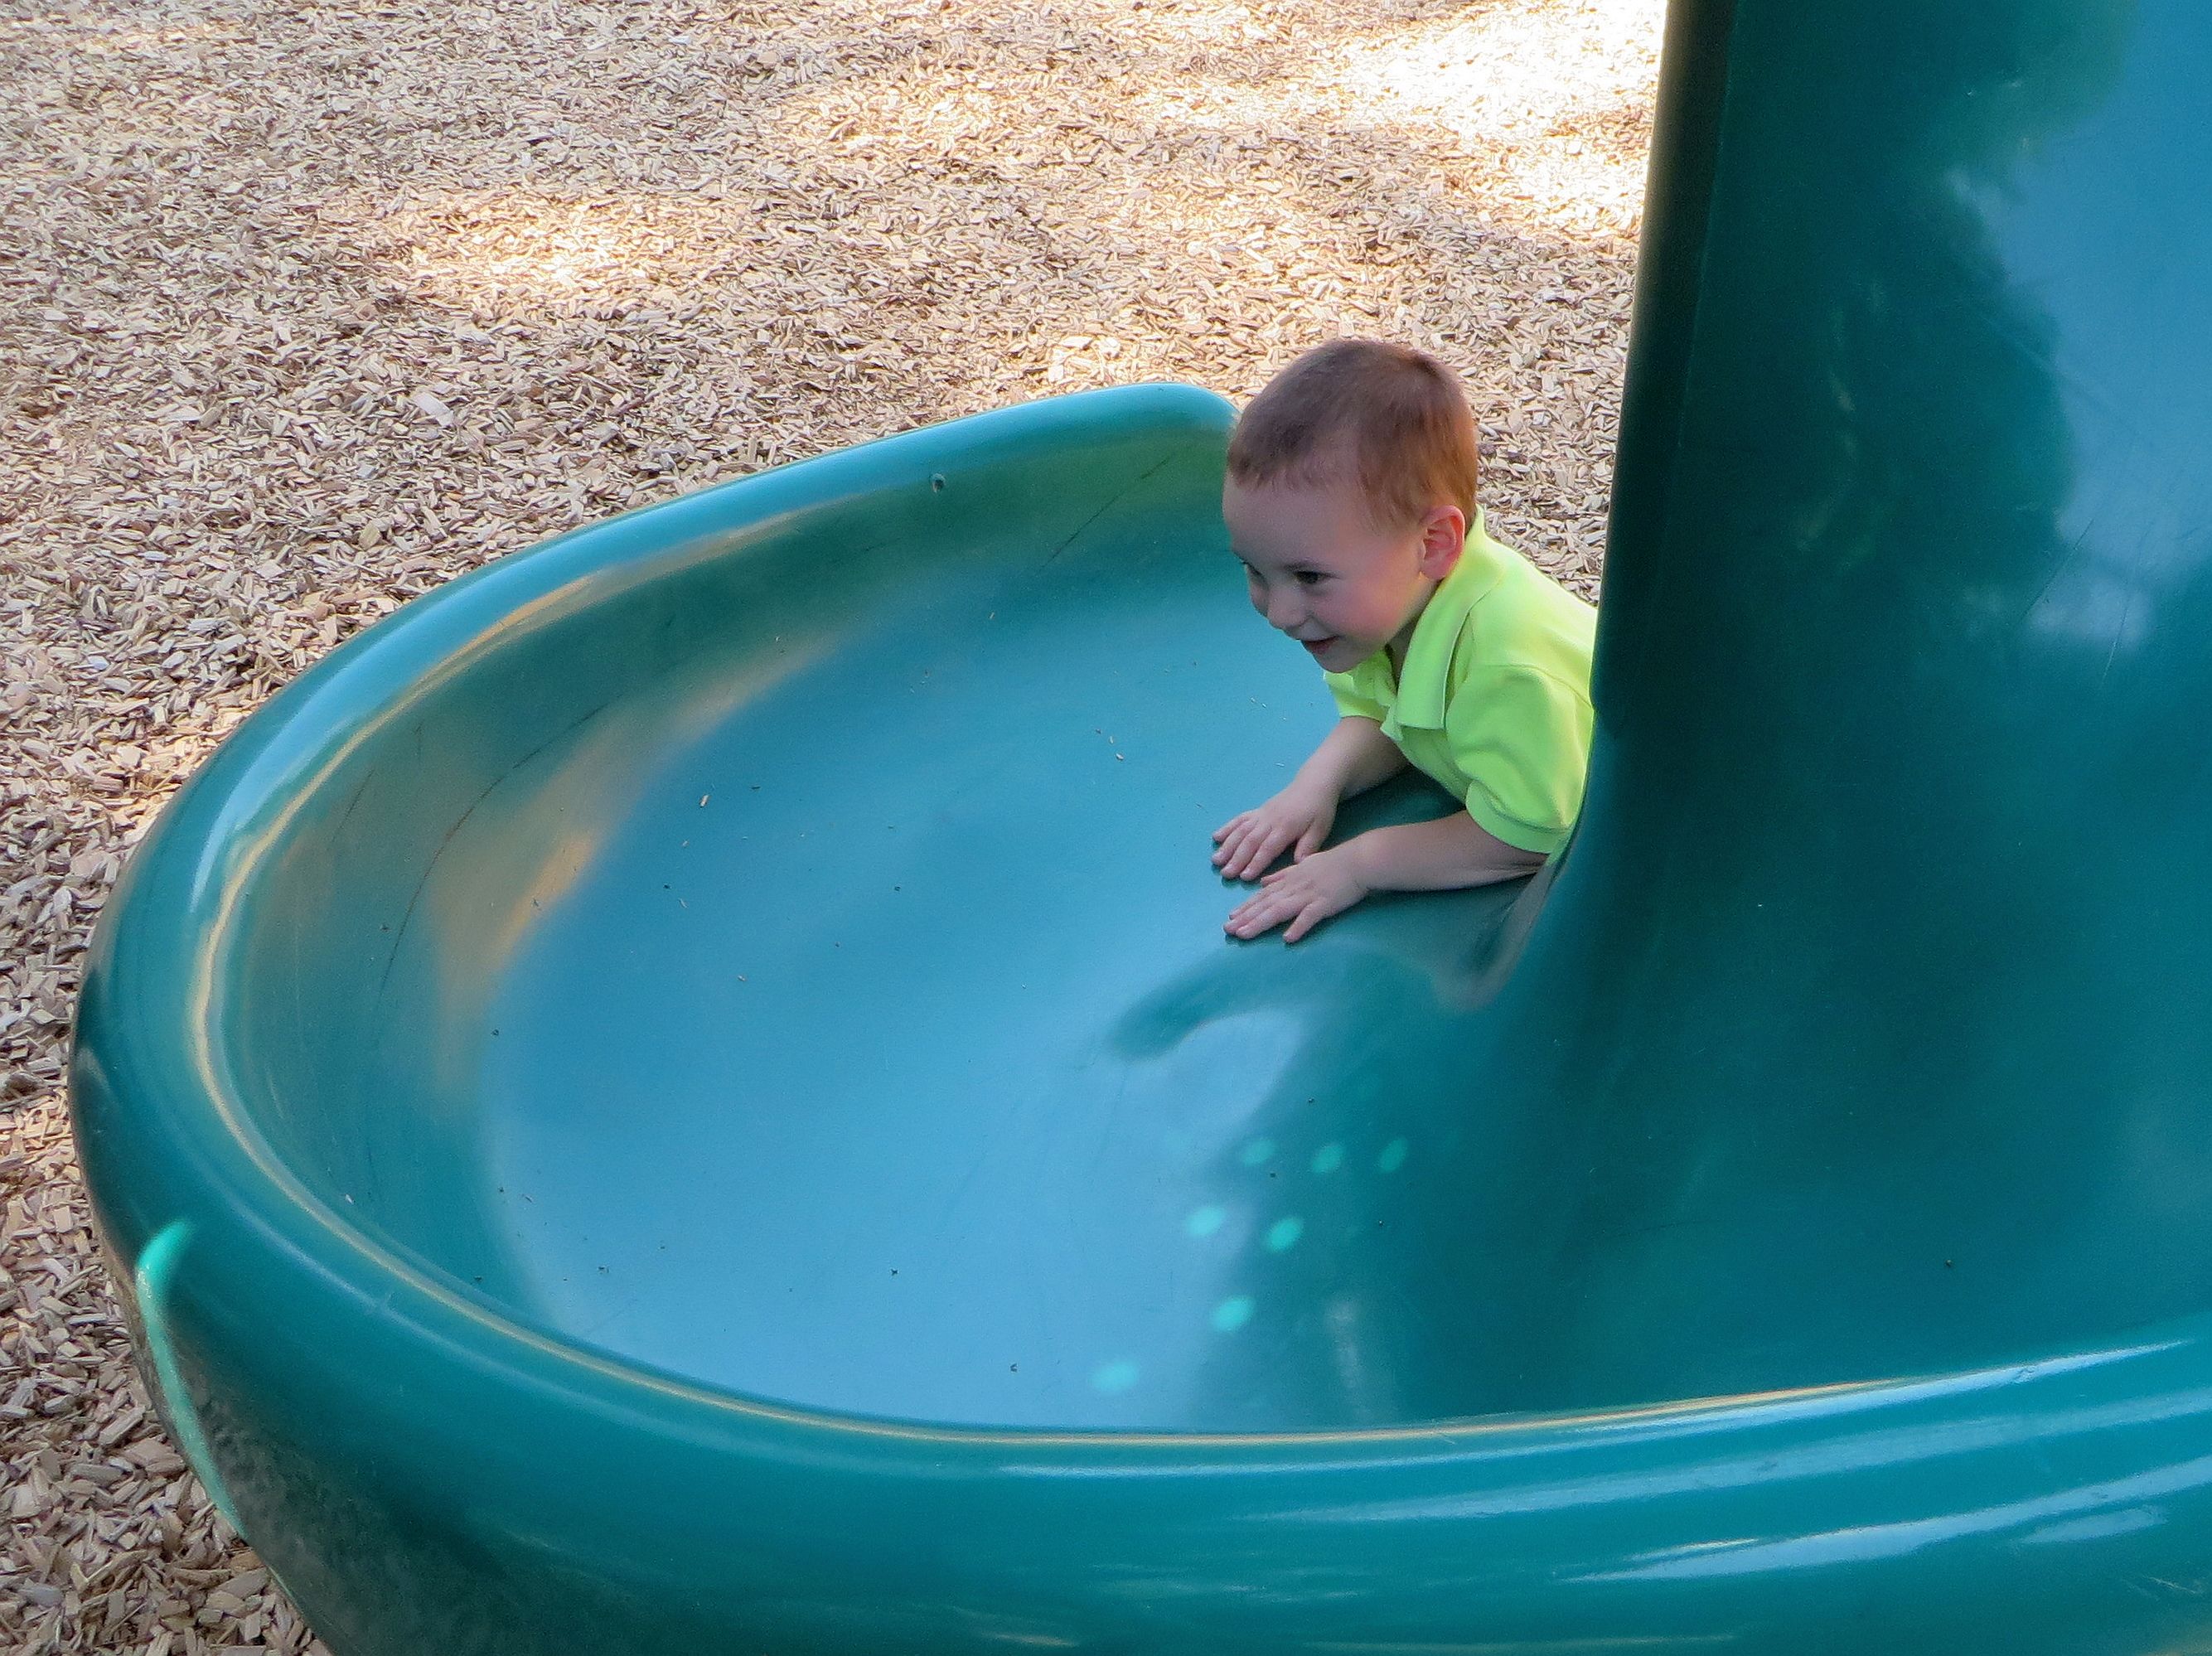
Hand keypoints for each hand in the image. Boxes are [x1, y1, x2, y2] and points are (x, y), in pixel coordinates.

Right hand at [1212, 782, 1335, 880]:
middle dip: (1236, 858)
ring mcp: (1261, 814)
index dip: (1256, 862)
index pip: (1268, 848)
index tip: (1245, 877)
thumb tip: (1298, 865)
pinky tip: (1215, 837)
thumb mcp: (1319, 830)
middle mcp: (1269, 821)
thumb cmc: (1319, 810)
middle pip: (1250, 841)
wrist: (1314, 784)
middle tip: (1225, 873)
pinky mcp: (1258, 810)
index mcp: (1286, 827)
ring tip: (1215, 860)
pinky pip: (1240, 819)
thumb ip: (1308, 847)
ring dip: (1227, 846)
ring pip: (1241, 831)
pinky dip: (1227, 828)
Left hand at [1224, 844, 1369, 942]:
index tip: (1231, 917)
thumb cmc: (1334, 863)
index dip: (1246, 907)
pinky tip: (1288, 938)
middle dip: (1245, 918)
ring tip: (1243, 935)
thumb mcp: (1303, 864)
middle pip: (1265, 904)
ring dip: (1260, 923)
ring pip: (1279, 910)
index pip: (1263, 895)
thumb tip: (1263, 882)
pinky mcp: (1325, 904)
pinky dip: (1298, 927)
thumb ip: (1282, 875)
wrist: (1359, 860)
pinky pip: (1309, 917)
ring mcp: (1308, 896)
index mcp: (1289, 879)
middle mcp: (1294, 888)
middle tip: (1227, 930)